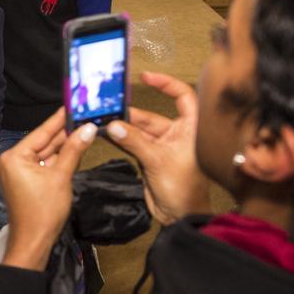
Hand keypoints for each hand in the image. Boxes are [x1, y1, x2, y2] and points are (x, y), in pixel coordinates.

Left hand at [0, 109, 97, 270]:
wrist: (34, 242)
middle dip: (65, 131)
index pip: (42, 131)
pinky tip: (75, 146)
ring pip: (46, 152)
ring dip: (64, 144)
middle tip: (85, 115)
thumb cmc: (42, 213)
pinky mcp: (26, 180)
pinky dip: (59, 158)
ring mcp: (19, 171)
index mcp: (15, 157)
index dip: (59, 118)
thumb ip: (73, 150)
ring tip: (85, 127)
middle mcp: (13, 160)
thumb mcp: (61, 177)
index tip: (73, 104)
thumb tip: (88, 129)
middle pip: (44, 141)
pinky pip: (45, 163)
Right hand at [105, 72, 211, 225]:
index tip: (146, 77)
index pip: (182, 96)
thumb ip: (134, 141)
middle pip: (152, 115)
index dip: (166, 83)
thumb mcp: (158, 160)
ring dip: (123, 127)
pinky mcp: (150, 158)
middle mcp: (177, 134)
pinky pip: (133, 143)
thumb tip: (113, 126)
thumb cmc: (184, 189)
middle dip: (131, 113)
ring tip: (103, 121)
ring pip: (139, 130)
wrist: (180, 216)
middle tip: (109, 108)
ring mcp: (162, 146)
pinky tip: (107, 133)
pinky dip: (121, 139)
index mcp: (190, 128)